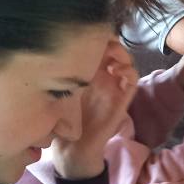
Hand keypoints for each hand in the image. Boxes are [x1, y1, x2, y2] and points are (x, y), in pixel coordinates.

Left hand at [51, 41, 137, 179]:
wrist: (72, 147)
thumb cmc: (60, 120)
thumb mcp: (55, 90)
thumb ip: (58, 73)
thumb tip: (51, 48)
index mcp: (85, 71)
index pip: (96, 45)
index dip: (97, 36)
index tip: (89, 35)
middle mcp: (101, 76)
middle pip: (114, 48)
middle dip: (110, 42)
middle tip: (103, 44)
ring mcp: (113, 86)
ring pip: (125, 61)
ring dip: (122, 54)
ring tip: (111, 58)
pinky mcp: (122, 99)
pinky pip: (132, 80)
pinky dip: (129, 71)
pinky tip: (116, 72)